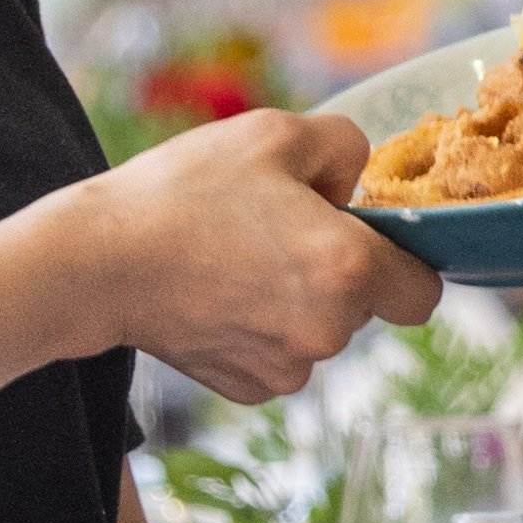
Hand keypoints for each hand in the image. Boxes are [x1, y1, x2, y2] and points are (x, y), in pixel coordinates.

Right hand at [60, 112, 441, 404]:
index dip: (403, 261)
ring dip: (297, 303)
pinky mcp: (247, 389)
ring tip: (236, 258)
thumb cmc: (186, 191)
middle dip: (337, 273)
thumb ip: (345, 147)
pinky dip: (259, 331)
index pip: (424, 291)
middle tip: (277, 230)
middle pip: (365, 308)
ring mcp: (286, 369)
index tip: (366, 238)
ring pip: (319, 334)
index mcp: (349, 269)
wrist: (98, 262)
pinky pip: (278, 357)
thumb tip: (356, 183)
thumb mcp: (274, 133)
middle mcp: (329, 332)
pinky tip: (216, 294)